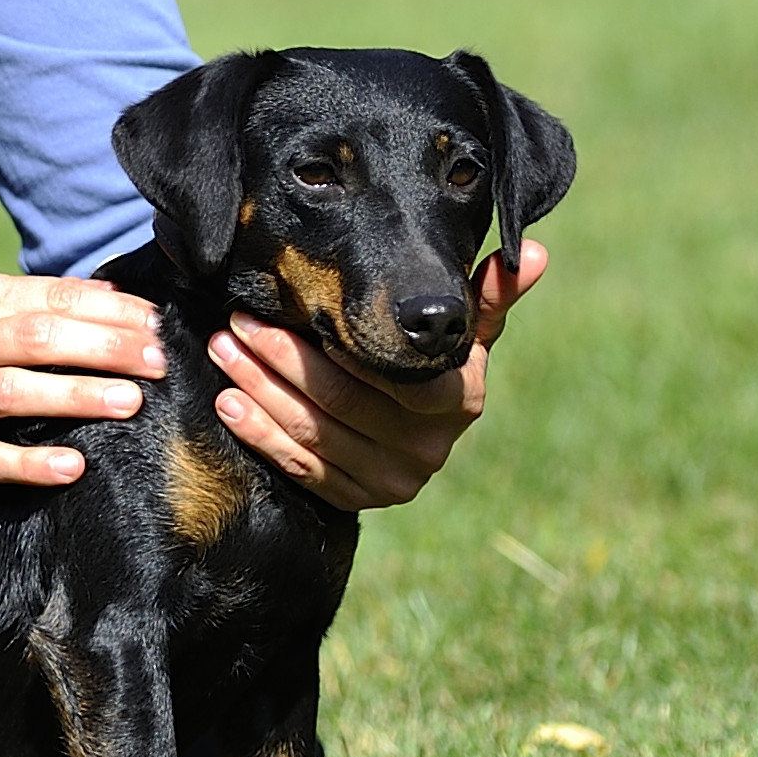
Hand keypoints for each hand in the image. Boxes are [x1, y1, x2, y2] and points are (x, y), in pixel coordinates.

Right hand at [0, 270, 163, 490]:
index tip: (157, 324)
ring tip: (131, 402)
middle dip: (106, 347)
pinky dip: (32, 463)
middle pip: (39, 337)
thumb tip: (115, 295)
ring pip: (16, 392)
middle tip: (159, 361)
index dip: (111, 310)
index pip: (51, 297)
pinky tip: (73, 467)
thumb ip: (32, 302)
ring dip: (78, 395)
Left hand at [203, 241, 547, 511]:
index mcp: (458, 402)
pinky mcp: (356, 503)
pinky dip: (258, 434)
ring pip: (312, 432)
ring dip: (259, 388)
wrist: (410, 436)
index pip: (390, 374)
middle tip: (238, 320)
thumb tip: (535, 254)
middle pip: (339, 400)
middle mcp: (429, 450)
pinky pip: (299, 468)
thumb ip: (488, 297)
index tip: (298, 304)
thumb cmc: (431, 365)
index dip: (340, 344)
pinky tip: (226, 403)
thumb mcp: (461, 334)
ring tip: (222, 348)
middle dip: (281, 357)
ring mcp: (392, 482)